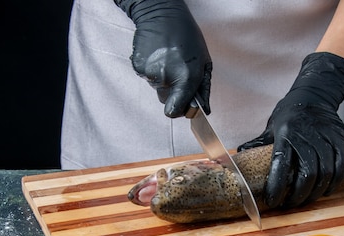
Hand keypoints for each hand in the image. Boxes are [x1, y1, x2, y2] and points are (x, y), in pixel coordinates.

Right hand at [115, 0, 211, 116]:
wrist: (162, 15)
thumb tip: (203, 110)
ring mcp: (151, 73)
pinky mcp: (139, 67)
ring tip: (167, 59)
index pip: (175, 111)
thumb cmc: (188, 37)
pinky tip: (157, 56)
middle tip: (176, 70)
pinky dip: (151, 70)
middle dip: (171, 91)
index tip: (181, 105)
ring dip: (162, 79)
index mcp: (186, 78)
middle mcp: (167, 78)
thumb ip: (203, 89)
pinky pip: (147, 78)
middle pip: (165, 100)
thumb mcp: (204, 63)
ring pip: (157, 88)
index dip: (178, 110)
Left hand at [238, 52, 343, 208]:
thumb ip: (259, 144)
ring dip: (315, 193)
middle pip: (307, 174)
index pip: (281, 164)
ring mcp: (326, 138)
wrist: (315, 95)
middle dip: (298, 195)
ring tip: (306, 200)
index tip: (273, 200)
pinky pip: (341, 167)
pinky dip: (333, 183)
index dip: (277, 186)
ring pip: (325, 173)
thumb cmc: (290, 114)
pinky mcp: (340, 140)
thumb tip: (238, 159)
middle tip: (290, 204)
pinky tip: (324, 191)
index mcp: (286, 133)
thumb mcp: (271, 127)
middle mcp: (307, 136)